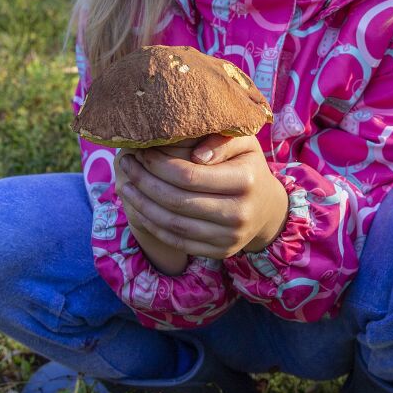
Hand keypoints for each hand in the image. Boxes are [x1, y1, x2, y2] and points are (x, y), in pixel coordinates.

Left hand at [116, 133, 288, 263]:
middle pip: (177, 200)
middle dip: (144, 182)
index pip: (188, 175)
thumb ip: (221, 140)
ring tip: (125, 186)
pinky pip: (177, 241)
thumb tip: (196, 156)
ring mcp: (230, 237)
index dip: (159, 164)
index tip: (142, 152)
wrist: (267, 207)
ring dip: (142, 205)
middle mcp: (240, 212)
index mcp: (245, 180)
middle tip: (127, 165)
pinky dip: (153, 225)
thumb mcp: (243, 143)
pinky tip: (139, 208)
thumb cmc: (247, 165)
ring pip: (173, 224)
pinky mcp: (220, 252)